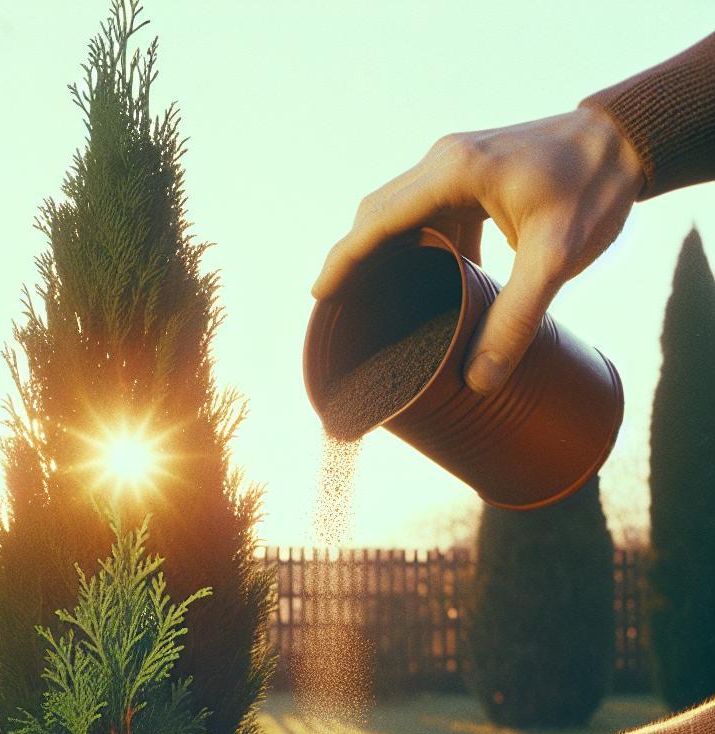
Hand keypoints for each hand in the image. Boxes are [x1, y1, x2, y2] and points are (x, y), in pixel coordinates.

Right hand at [312, 105, 645, 395]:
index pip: (377, 221)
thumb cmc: (594, 189)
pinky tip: (425, 278)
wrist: (627, 139)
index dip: (343, 260)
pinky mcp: (469, 172)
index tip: (320, 296)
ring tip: (375, 297)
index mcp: (452, 173)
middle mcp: (444, 161)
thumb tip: (479, 380)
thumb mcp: (557, 259)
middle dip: (355, 259)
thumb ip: (517, 319)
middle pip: (377, 213)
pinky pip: (425, 209)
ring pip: (398, 210)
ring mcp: (455, 163)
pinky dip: (415, 244)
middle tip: (342, 305)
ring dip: (384, 252)